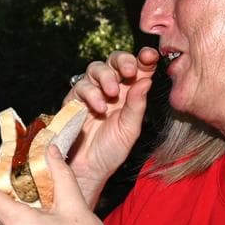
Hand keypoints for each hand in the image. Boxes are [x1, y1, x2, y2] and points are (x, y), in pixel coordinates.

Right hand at [66, 48, 158, 204]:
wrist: (88, 169)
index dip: (144, 58)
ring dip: (106, 76)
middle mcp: (111, 89)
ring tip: (112, 93)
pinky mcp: (74, 100)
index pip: (138, 68)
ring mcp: (92, 93)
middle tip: (129, 72)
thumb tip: (147, 80)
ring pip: (96, 68)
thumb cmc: (111, 151)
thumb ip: (137, 105)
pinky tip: (99, 108)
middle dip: (123, 61)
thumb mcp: (130, 129)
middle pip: (115, 61)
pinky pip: (81, 86)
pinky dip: (92, 94)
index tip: (150, 56)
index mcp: (130, 94)